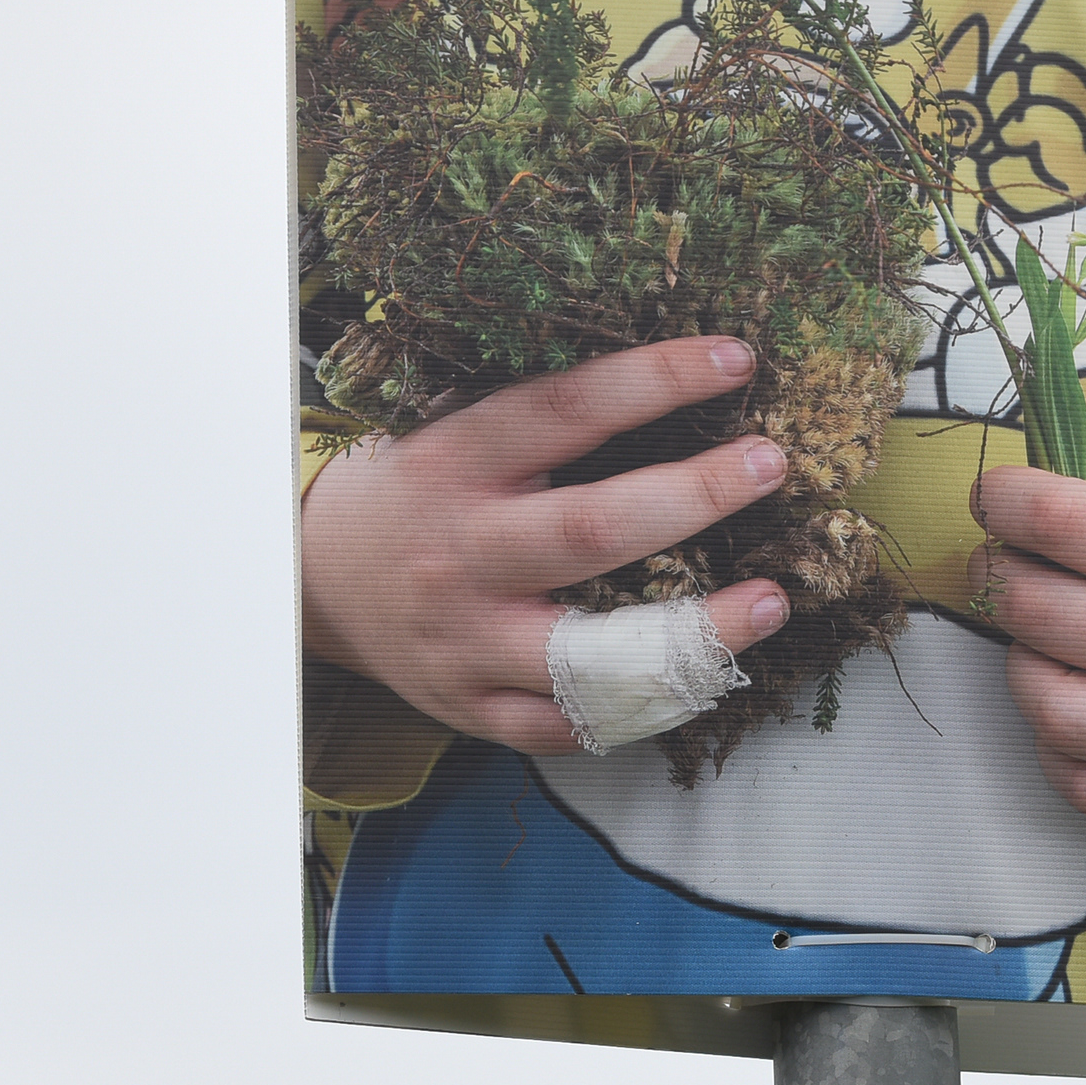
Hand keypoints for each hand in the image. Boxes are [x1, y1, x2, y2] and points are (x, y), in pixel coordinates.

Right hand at [304, 336, 795, 755]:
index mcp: (452, 464)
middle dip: (693, 496)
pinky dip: (642, 707)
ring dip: (695, 631)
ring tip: (771, 600)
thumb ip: (538, 417)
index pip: (564, 410)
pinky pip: (570, 725)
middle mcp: (460, 555)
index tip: (733, 359)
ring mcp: (465, 642)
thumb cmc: (412, 492)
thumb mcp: (450, 432)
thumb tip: (672, 371)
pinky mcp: (473, 708)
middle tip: (769, 465)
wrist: (314, 580)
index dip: (654, 381)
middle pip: (590, 531)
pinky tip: (702, 676)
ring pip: (592, 652)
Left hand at [968, 468, 1085, 829]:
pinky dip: (1056, 745)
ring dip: (1024, 665)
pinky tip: (1076, 708)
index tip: (995, 496)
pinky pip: (1076, 778)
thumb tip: (1031, 514)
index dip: (1006, 499)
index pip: (1065, 521)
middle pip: (1037, 608)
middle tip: (1004, 566)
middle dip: (998, 576)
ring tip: (1042, 645)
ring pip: (1046, 703)